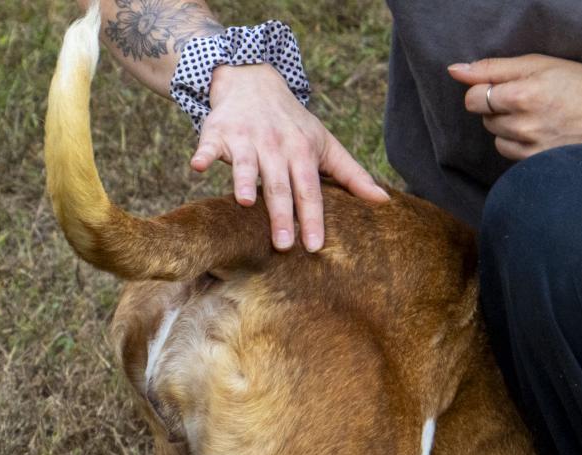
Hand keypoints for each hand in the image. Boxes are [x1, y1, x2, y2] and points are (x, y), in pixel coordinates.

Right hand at [191, 63, 389, 251]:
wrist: (253, 81)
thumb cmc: (293, 124)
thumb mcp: (325, 144)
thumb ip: (353, 175)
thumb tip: (385, 202)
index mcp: (301, 153)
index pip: (310, 191)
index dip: (313, 219)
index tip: (315, 246)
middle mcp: (274, 146)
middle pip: (279, 186)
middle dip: (282, 214)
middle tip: (283, 245)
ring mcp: (245, 139)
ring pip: (246, 165)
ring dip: (245, 180)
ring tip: (246, 201)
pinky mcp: (217, 131)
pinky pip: (207, 144)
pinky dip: (202, 153)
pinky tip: (197, 166)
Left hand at [448, 56, 581, 160]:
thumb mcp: (542, 64)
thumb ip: (495, 67)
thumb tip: (454, 70)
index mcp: (524, 93)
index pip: (474, 97)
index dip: (484, 89)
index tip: (503, 86)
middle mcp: (524, 125)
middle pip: (485, 117)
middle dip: (499, 107)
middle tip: (530, 98)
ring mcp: (531, 150)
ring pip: (497, 137)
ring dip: (508, 127)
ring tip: (539, 117)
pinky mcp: (537, 166)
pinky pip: (511, 155)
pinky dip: (519, 144)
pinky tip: (542, 135)